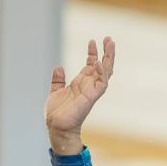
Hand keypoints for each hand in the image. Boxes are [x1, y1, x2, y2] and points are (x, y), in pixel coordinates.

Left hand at [45, 37, 114, 153]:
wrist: (56, 126)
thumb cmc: (57, 113)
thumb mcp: (55, 91)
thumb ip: (58, 80)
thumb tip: (59, 67)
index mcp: (80, 83)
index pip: (90, 64)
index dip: (92, 52)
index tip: (92, 41)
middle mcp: (88, 85)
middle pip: (102, 65)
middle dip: (106, 52)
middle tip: (109, 38)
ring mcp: (92, 91)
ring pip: (106, 71)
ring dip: (109, 58)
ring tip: (110, 43)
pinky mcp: (92, 97)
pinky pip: (101, 82)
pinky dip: (101, 72)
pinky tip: (99, 61)